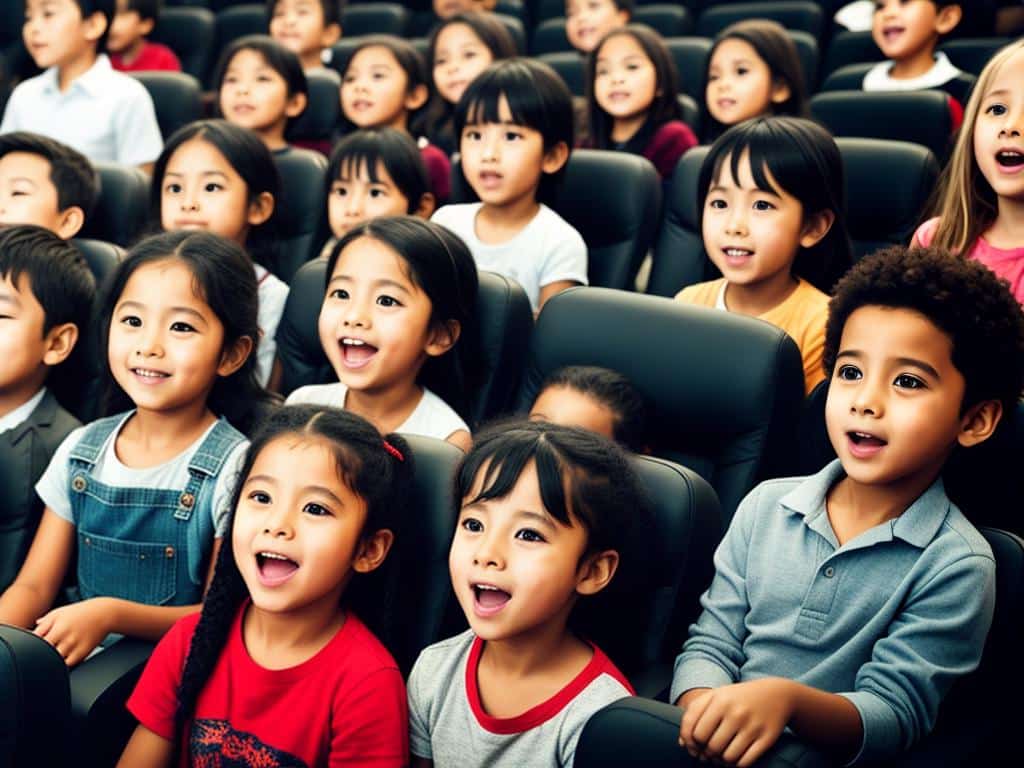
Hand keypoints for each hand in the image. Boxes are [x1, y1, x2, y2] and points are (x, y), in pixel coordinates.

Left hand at [34, 598, 114, 666]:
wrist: (105, 613)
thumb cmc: (81, 612)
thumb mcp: (60, 612)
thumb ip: (44, 622)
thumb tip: (31, 629)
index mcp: (57, 627)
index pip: (36, 642)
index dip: (29, 646)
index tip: (30, 647)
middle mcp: (65, 638)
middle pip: (44, 654)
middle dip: (39, 655)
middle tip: (39, 654)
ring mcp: (74, 647)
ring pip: (55, 662)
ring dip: (50, 661)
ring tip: (51, 656)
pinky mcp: (82, 653)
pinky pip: (67, 665)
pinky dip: (62, 665)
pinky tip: (61, 660)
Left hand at [679, 678, 793, 766]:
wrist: (777, 694)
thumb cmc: (739, 697)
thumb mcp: (716, 696)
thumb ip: (695, 714)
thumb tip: (683, 743)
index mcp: (720, 700)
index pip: (695, 732)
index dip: (691, 744)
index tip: (694, 746)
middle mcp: (736, 713)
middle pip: (711, 747)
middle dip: (707, 753)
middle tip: (709, 752)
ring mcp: (752, 726)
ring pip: (727, 758)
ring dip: (721, 761)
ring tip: (721, 755)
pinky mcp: (766, 739)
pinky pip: (744, 762)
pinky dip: (736, 764)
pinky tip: (735, 757)